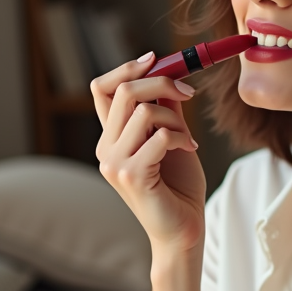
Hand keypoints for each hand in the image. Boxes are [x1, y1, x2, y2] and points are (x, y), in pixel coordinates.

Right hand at [91, 53, 206, 252]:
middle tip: (188, 92)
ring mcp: (114, 163)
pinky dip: (180, 136)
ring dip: (175, 117)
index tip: (156, 59)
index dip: (127, 68)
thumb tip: (167, 74)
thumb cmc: (179, 188)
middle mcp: (106, 148)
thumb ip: (164, 110)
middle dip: (161, 81)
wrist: (184, 231)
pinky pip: (159, 136)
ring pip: (142, 110)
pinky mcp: (131, 176)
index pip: (101, 89)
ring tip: (188, 136)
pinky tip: (190, 148)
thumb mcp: (173, 138)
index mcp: (111, 138)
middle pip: (122, 90)